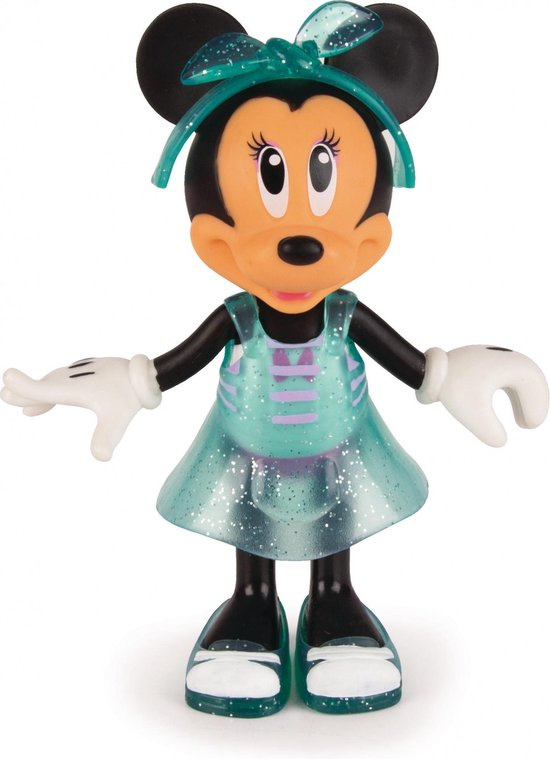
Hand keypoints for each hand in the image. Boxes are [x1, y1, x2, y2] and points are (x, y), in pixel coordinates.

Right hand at [1, 355, 160, 460]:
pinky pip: (63, 382)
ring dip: (38, 392)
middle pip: (45, 386)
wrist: (145, 376)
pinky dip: (52, 390)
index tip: (7, 380)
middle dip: (26, 392)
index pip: (44, 390)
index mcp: (74, 389)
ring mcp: (79, 374)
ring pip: (53, 383)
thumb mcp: (117, 420)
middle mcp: (72, 379)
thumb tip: (101, 458)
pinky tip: (48, 404)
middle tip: (7, 395)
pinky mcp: (87, 373)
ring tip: (27, 408)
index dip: (25, 388)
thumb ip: (106, 437)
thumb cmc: (129, 398)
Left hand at [416, 345, 548, 445]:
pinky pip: (507, 377)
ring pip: (519, 378)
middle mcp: (504, 356)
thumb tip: (501, 442)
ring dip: (523, 399)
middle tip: (530, 425)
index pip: (532, 386)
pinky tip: (511, 409)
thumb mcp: (472, 413)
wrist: (429, 369)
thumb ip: (490, 431)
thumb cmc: (452, 388)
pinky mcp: (484, 361)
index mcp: (509, 364)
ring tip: (521, 422)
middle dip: (534, 403)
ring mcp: (494, 357)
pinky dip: (513, 393)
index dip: (536, 407)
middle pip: (530, 379)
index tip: (529, 426)